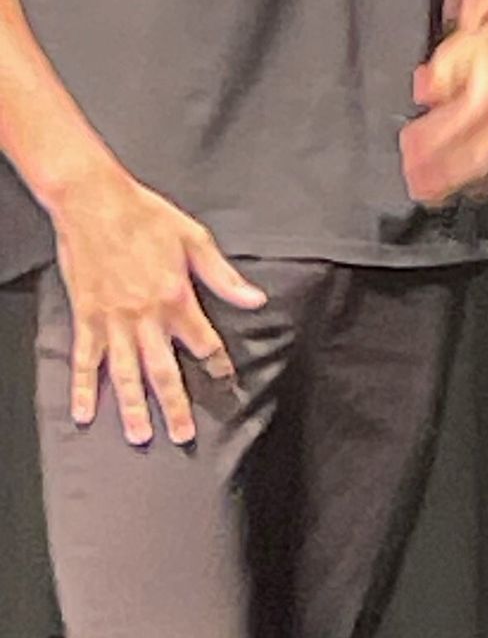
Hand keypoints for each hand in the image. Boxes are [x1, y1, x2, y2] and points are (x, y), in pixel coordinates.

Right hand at [50, 167, 268, 445]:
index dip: (216, 363)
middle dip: (175, 406)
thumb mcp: (194, 240)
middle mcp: (145, 316)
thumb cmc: (144, 215)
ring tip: (139, 436)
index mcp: (176, 298)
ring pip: (124, 373)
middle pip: (163, 371)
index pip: (203, 342)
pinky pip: (85, 359)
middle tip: (182, 436)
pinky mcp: (86, 316)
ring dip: (132, 408)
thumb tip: (255, 299)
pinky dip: (82, 387)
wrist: (93, 201)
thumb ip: (223, 276)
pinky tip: (84, 412)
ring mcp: (112, 320)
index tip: (225, 380)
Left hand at [400, 13, 487, 208]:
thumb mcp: (456, 47)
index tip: (406, 147)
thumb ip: (438, 75)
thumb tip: (425, 94)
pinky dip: (477, 185)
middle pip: (472, 153)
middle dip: (440, 172)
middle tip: (413, 182)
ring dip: (454, 183)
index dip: (430, 138)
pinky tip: (457, 189)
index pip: (458, 122)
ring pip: (485, 166)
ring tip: (428, 193)